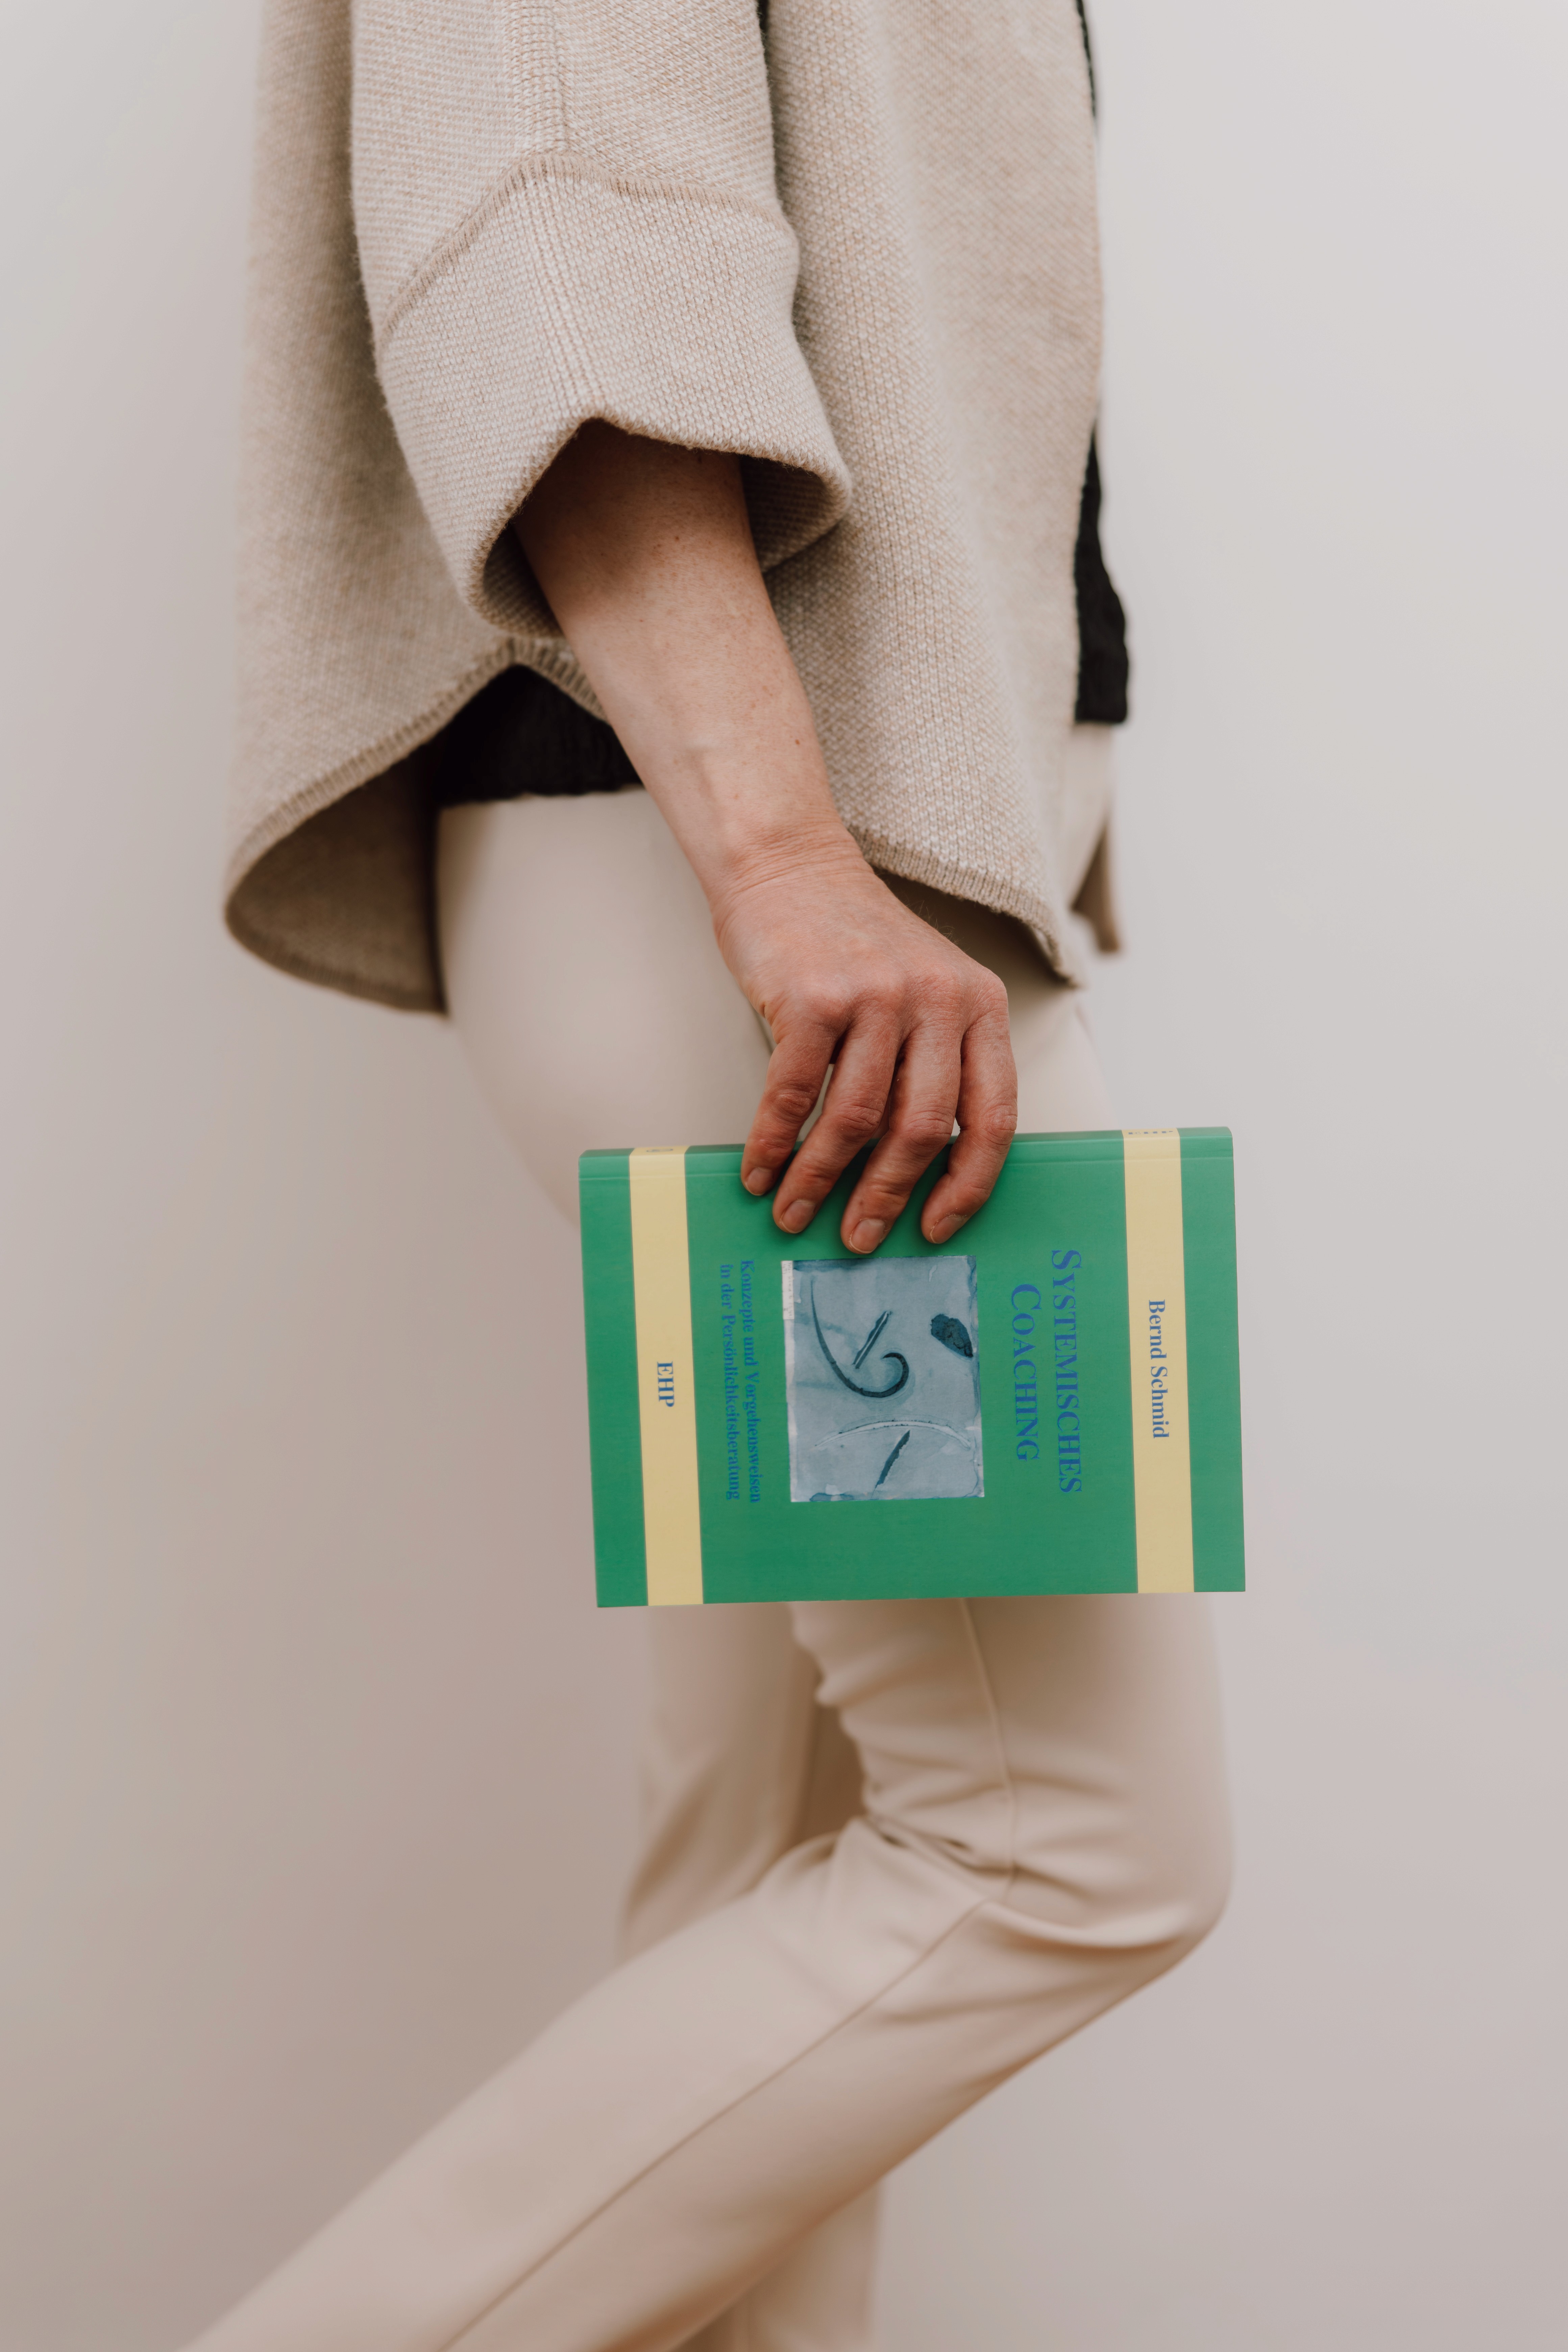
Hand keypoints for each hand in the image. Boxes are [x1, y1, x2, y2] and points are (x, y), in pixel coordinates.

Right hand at [515, 423, 1017, 1249]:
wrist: (788, 865)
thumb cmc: (854, 943)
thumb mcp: (923, 992)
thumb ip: (933, 1064)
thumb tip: (915, 1173)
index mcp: (978, 1005)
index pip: (993, 1118)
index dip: (968, 1186)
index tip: (938, 1229)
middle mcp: (937, 999)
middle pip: (922, 1130)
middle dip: (887, 1198)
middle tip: (858, 1238)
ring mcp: (875, 996)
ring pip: (856, 1122)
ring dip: (821, 1181)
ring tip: (796, 1215)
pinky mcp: (812, 996)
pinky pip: (793, 1094)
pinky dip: (774, 1144)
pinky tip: (761, 1173)